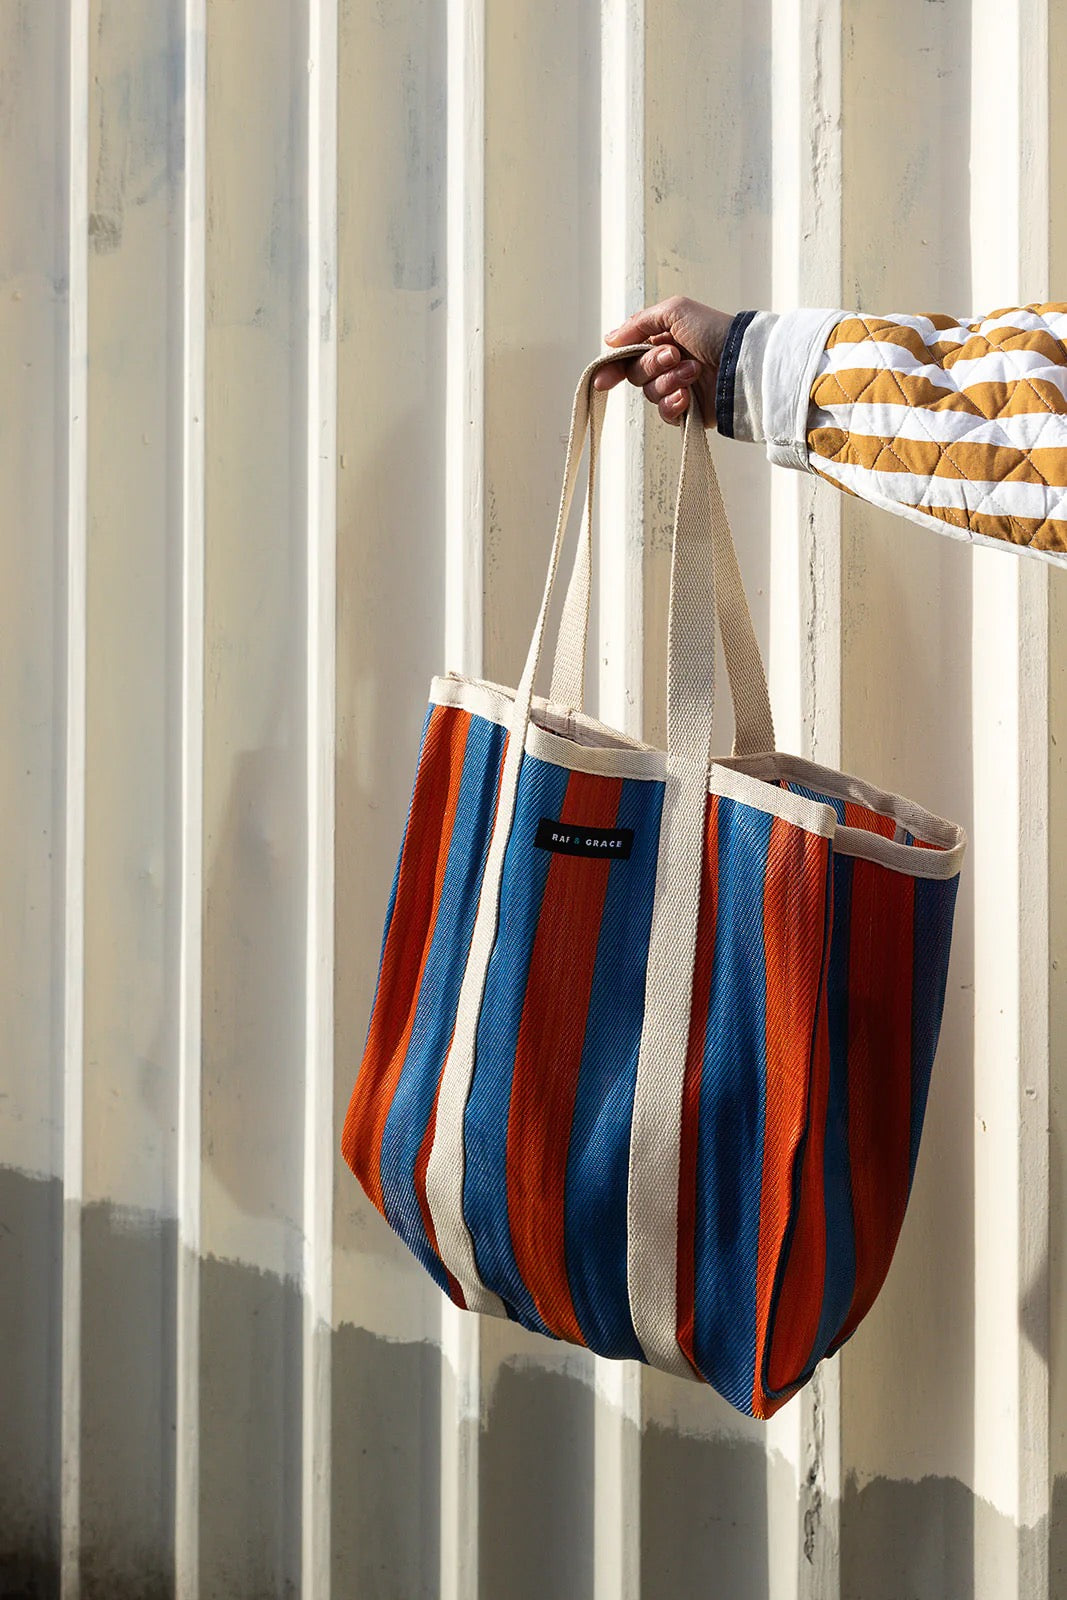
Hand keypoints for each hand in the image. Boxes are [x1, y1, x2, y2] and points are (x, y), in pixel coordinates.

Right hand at [593, 296, 733, 426]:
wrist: (741, 361)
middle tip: (674, 355)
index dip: (613, 368)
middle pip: (636, 374)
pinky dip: (674, 404)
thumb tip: (610, 339)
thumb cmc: (714, 331)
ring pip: (650, 394)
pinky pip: (666, 413)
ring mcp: (677, 387)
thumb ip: (638, 323)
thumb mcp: (674, 311)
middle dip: (652, 365)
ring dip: (669, 381)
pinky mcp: (688, 410)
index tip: (604, 379)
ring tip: (694, 371)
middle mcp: (667, 363)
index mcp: (661, 339)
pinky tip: (688, 396)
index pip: (627, 355)